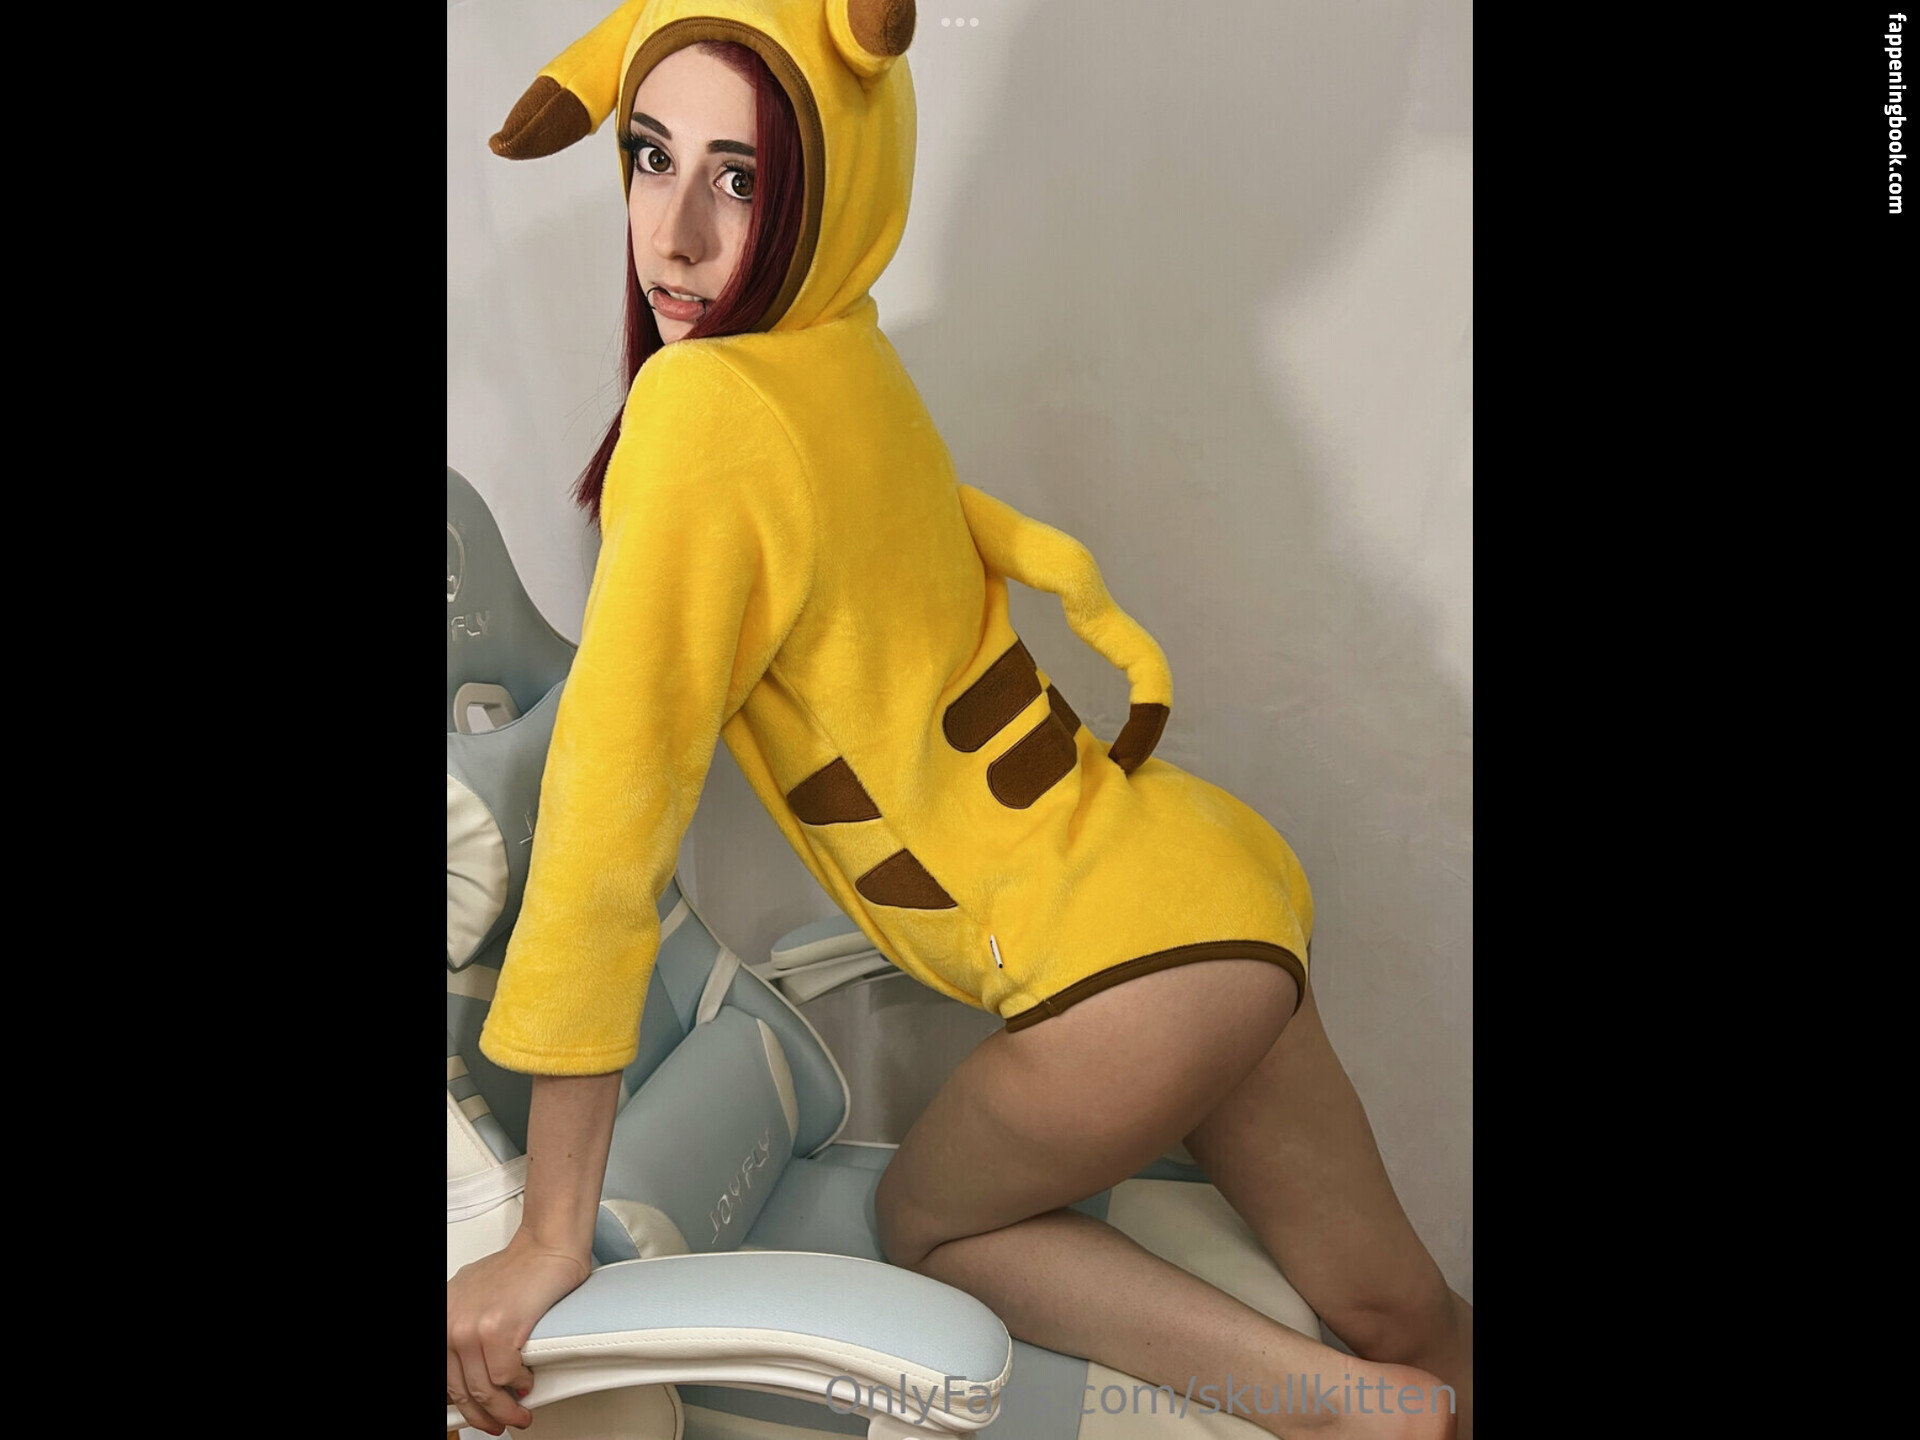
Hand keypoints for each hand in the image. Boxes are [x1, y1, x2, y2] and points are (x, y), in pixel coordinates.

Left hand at [447, 1230, 592, 1433]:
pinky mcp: (499, 1331)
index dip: (461, 1404)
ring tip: (519, 1413)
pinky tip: (527, 1381)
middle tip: (497, 1423)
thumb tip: (469, 1368)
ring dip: (506, 1409)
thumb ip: (466, 1329)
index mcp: (443, 1316)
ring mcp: (473, 1328)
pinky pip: (509, 1377)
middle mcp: (452, 1323)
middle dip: (483, 1414)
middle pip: (462, 1389)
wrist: (547, 1247)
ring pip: (487, 1390)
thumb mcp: (474, 1298)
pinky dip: (521, 1384)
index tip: (473, 1414)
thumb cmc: (520, 1269)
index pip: (444, 1377)